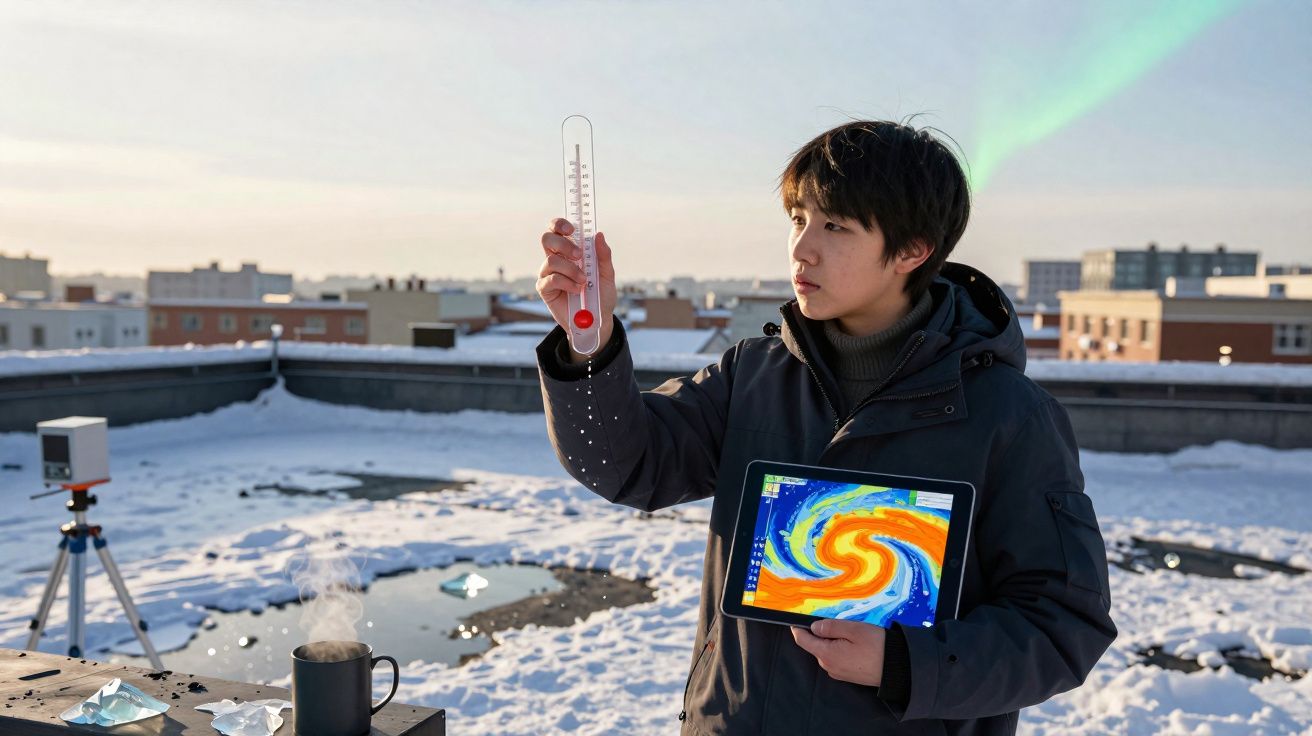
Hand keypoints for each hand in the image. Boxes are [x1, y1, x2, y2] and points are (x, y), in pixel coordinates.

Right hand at [537, 217, 616, 361]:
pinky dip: (566, 283)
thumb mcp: (607, 274)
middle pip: (547, 239)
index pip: (556, 230)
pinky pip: (551, 279)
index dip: (559, 224)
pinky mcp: (544, 289)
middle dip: (563, 244)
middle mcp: (555, 259)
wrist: (597, 321)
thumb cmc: (601, 295)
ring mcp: (548, 273)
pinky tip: (576, 290)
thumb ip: (603, 255)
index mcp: (569, 251)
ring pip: (551, 260)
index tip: (572, 230)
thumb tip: (598, 234)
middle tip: (579, 255)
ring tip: (583, 281)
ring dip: (570, 269)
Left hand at [791, 619, 886, 686]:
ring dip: (833, 642)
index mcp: (826, 654)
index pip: (802, 640)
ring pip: (827, 652)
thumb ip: (830, 627)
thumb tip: (813, 627)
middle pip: (815, 645)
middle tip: (839, 624)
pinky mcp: (846, 675)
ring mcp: (837, 672)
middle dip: (821, 633)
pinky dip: (840, 649)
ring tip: (851, 635)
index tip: (795, 620)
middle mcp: (828, 666)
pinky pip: (836, 659)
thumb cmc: (876, 646)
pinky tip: (855, 645)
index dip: (797, 628)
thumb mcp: (852, 629)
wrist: (896, 668)